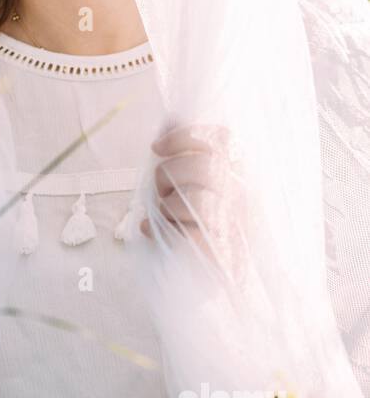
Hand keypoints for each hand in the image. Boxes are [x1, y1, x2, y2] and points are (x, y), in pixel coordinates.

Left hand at [141, 123, 246, 278]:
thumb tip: (170, 118)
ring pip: (196, 197)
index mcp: (240, 174)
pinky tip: (152, 230)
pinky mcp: (222, 248)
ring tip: (162, 215)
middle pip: (204, 165)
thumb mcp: (191, 187)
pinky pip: (190, 227)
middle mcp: (245, 195)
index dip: (186, 136)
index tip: (156, 146)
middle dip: (169, 174)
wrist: (202, 279)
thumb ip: (185, 155)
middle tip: (160, 190)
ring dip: (167, 204)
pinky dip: (162, 225)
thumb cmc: (195, 228)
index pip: (223, 139)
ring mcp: (237, 222)